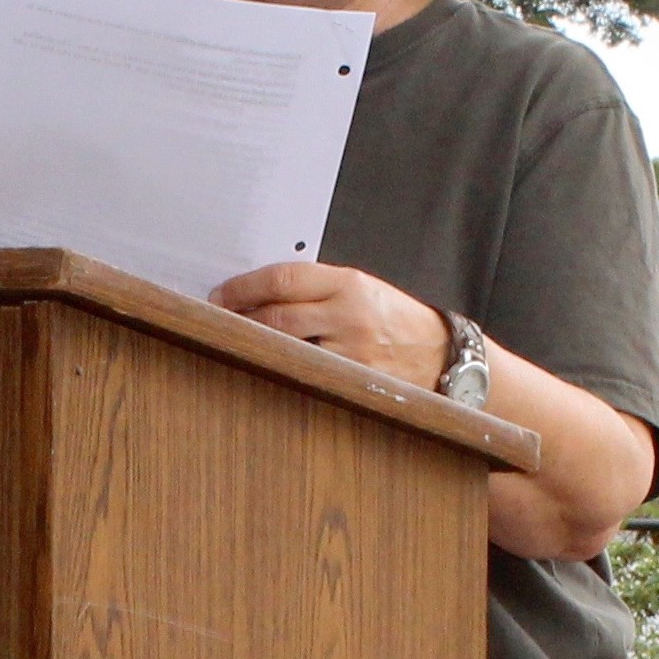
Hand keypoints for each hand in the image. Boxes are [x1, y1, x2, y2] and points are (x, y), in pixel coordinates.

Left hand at [209, 261, 450, 391]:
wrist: (442, 354)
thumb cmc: (394, 318)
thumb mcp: (361, 289)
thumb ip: (316, 288)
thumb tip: (259, 295)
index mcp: (348, 282)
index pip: (284, 278)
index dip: (244, 287)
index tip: (220, 294)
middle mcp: (349, 314)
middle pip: (278, 315)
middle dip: (240, 319)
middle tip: (216, 321)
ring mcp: (351, 351)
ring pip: (287, 348)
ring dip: (255, 346)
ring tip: (233, 344)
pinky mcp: (353, 380)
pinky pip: (306, 373)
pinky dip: (281, 369)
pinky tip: (265, 368)